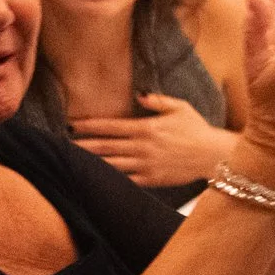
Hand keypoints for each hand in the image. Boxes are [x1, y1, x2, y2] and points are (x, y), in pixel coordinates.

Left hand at [70, 94, 237, 187]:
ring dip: (89, 162)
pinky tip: (94, 178)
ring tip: (71, 162)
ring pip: (110, 164)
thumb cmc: (198, 129)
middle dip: (81, 145)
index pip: (111, 126)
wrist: (214, 155)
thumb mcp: (181, 107)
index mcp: (147, 128)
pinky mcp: (150, 179)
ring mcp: (145, 164)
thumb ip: (158, 101)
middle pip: (105, 146)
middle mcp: (142, 147)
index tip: (71, 124)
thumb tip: (138, 95)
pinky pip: (124, 180)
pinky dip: (108, 179)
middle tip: (60, 145)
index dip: (89, 125)